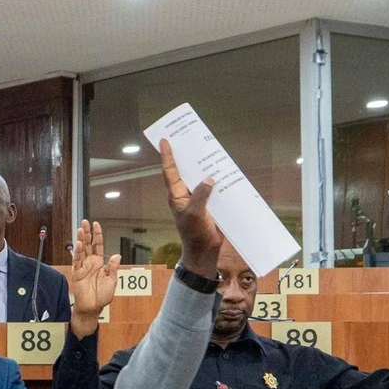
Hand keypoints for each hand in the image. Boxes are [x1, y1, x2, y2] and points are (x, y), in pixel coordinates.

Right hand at [65, 220, 120, 337]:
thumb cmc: (102, 296)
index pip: (98, 245)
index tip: (96, 224)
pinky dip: (77, 252)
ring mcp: (83, 267)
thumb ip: (113, 267)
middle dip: (87, 233)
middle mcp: (90, 263)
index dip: (97, 235)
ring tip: (81, 229)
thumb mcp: (112, 280)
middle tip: (85, 222)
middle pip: (88, 244)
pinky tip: (79, 244)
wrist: (93, 307)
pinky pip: (77, 261)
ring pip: (81, 250)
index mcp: (100, 263)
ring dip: (81, 239)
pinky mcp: (77, 273)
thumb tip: (117, 255)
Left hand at [159, 140, 221, 275]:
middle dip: (186, 155)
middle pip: (185, 170)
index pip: (170, 172)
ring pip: (200, 177)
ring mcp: (197, 199)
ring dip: (204, 165)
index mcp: (176, 196)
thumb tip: (209, 179)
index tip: (164, 140)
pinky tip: (224, 169)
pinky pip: (212, 188)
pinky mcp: (209, 203)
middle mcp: (185, 194)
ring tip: (207, 148)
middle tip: (187, 137)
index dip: (167, 156)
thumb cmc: (194, 234)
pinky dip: (217, 179)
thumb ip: (201, 196)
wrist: (204, 251)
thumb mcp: (195, 214)